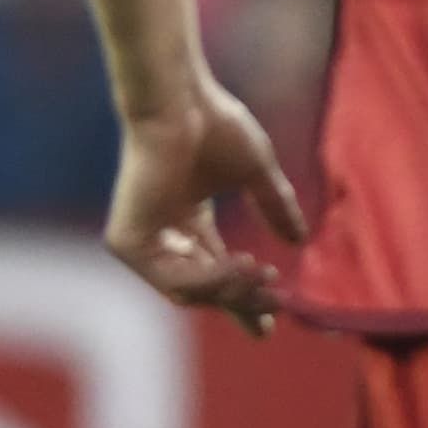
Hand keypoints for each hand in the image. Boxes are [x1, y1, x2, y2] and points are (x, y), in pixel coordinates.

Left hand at [105, 85, 310, 333]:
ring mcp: (141, 241)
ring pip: (191, 293)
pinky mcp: (128, 242)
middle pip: (205, 290)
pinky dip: (211, 279)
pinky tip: (242, 263)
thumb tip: (299, 240)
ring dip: (233, 290)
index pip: (214, 274)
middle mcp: (162, 235)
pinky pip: (174, 281)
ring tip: (263, 273)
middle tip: (277, 299)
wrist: (180, 101)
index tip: (267, 325)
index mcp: (185, 221)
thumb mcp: (255, 174)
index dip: (242, 302)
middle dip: (245, 301)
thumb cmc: (213, 125)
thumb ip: (274, 207)